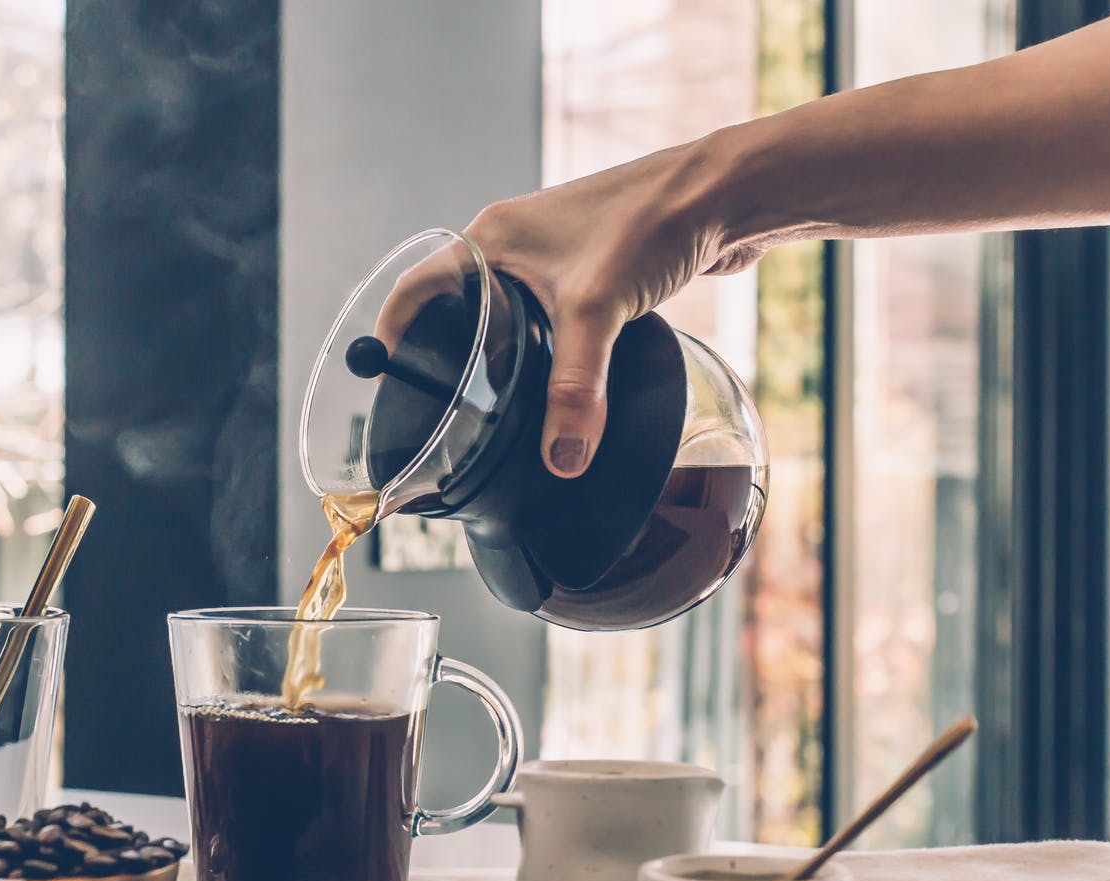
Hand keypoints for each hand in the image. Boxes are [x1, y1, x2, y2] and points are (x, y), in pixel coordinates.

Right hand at [382, 139, 753, 477]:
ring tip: (498, 402)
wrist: (724, 192)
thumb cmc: (651, 219)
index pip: (417, 287)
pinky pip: (552, 316)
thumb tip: (561, 459)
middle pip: (460, 305)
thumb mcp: (597, 311)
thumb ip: (574, 389)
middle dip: (451, 353)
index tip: (384, 376)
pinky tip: (562, 379)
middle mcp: (514, 242)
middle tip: (446, 403)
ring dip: (504, 354)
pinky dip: (549, 348)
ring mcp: (554, 255)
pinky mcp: (593, 269)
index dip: (394, 332)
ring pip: (509, 313)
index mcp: (490, 239)